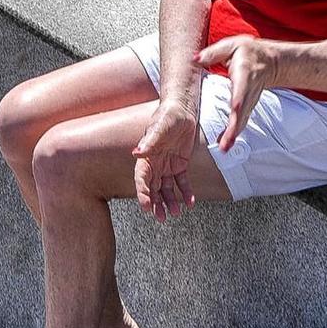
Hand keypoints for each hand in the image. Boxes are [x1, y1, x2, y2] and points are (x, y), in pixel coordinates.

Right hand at [131, 100, 199, 221]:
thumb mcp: (159, 127)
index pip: (141, 178)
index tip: (145, 207)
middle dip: (155, 204)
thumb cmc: (167, 115)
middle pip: (153, 188)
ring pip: (167, 188)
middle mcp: (155, 163)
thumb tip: (136, 153)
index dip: (142, 193)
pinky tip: (190, 202)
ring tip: (176, 213)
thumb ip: (150, 141)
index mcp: (146, 156)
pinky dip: (186, 193)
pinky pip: (182, 182)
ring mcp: (167, 165)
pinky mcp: (180, 164)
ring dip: (170, 202)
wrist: (183, 109)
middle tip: (160, 218)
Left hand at [197, 35, 275, 149]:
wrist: (270, 62)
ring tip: (223, 149)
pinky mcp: (247, 108)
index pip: (241, 89)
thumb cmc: (247, 52)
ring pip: (242, 120)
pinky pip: (241, 122)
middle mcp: (248, 91)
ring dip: (233, 135)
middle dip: (235, 128)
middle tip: (225, 144)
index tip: (235, 109)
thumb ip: (213, 52)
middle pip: (242, 112)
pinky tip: (224, 145)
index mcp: (244, 74)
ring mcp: (249, 102)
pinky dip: (234, 134)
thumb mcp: (231, 45)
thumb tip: (195, 59)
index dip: (239, 100)